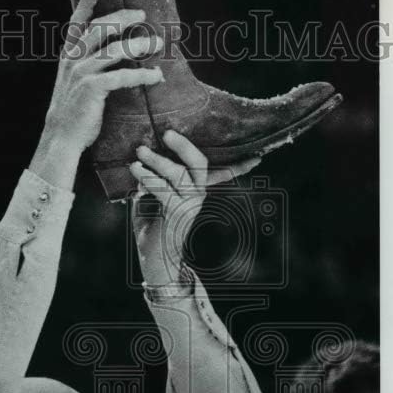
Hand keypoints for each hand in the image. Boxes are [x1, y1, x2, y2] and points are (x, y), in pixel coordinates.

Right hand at [30, 0, 163, 187]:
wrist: (62, 137)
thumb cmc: (73, 113)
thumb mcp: (73, 84)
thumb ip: (86, 68)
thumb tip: (111, 58)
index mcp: (67, 57)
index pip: (75, 25)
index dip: (84, 5)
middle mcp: (73, 60)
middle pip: (100, 29)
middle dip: (123, 18)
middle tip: (142, 15)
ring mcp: (82, 73)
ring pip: (115, 49)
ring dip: (140, 45)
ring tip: (157, 44)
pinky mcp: (93, 88)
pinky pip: (122, 75)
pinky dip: (142, 74)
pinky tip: (156, 76)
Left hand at [129, 130, 261, 287]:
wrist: (154, 259)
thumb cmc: (151, 227)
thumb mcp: (151, 198)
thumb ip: (152, 179)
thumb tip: (142, 158)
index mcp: (196, 189)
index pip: (221, 173)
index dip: (239, 165)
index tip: (257, 157)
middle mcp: (197, 195)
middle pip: (199, 163)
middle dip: (184, 146)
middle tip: (167, 133)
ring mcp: (190, 204)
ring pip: (179, 173)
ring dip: (157, 161)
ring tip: (140, 152)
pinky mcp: (177, 213)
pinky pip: (164, 189)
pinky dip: (148, 178)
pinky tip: (135, 170)